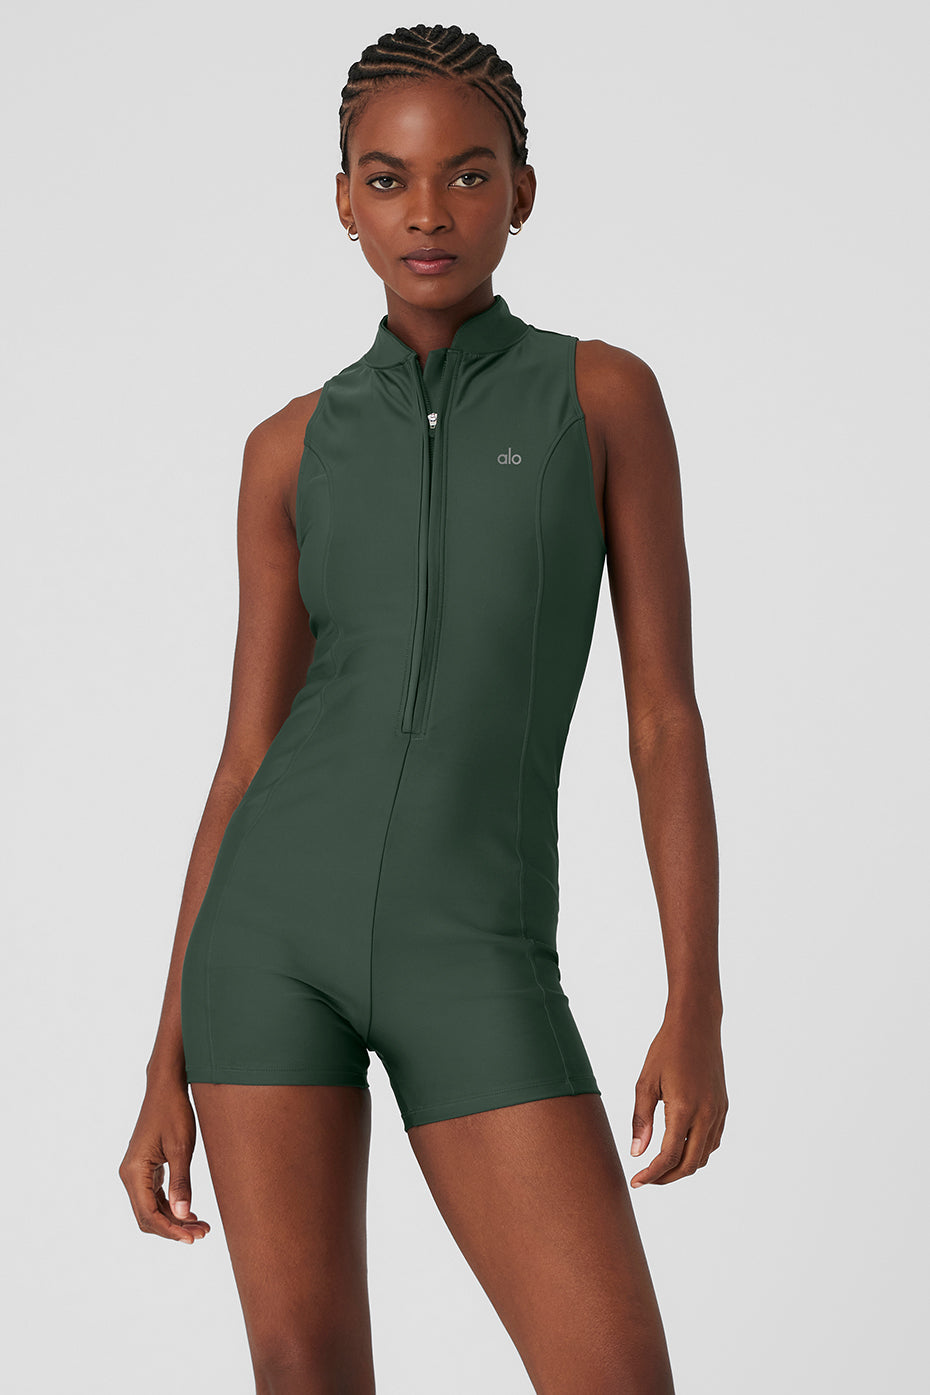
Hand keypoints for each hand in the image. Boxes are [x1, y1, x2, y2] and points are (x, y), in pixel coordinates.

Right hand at [119, 1079, 210, 1242]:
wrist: (166, 1087)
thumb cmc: (174, 1112)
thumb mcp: (182, 1148)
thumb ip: (181, 1183)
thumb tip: (183, 1215)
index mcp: (134, 1171)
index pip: (148, 1214)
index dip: (170, 1230)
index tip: (192, 1238)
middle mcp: (129, 1174)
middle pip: (147, 1216)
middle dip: (173, 1228)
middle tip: (201, 1233)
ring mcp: (135, 1171)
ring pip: (151, 1208)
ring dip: (174, 1219)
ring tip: (201, 1226)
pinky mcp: (144, 1167)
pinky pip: (154, 1196)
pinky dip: (170, 1206)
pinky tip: (190, 1211)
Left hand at [629, 1007, 727, 1186]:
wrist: (696, 1025)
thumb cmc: (666, 1050)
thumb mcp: (646, 1083)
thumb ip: (641, 1120)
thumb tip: (636, 1153)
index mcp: (684, 1109)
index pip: (669, 1157)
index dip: (651, 1174)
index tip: (636, 1182)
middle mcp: (706, 1115)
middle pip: (689, 1164)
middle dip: (667, 1177)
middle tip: (646, 1178)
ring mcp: (718, 1112)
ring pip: (704, 1156)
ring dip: (683, 1166)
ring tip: (660, 1165)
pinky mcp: (724, 1107)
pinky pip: (713, 1141)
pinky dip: (697, 1152)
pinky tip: (680, 1146)